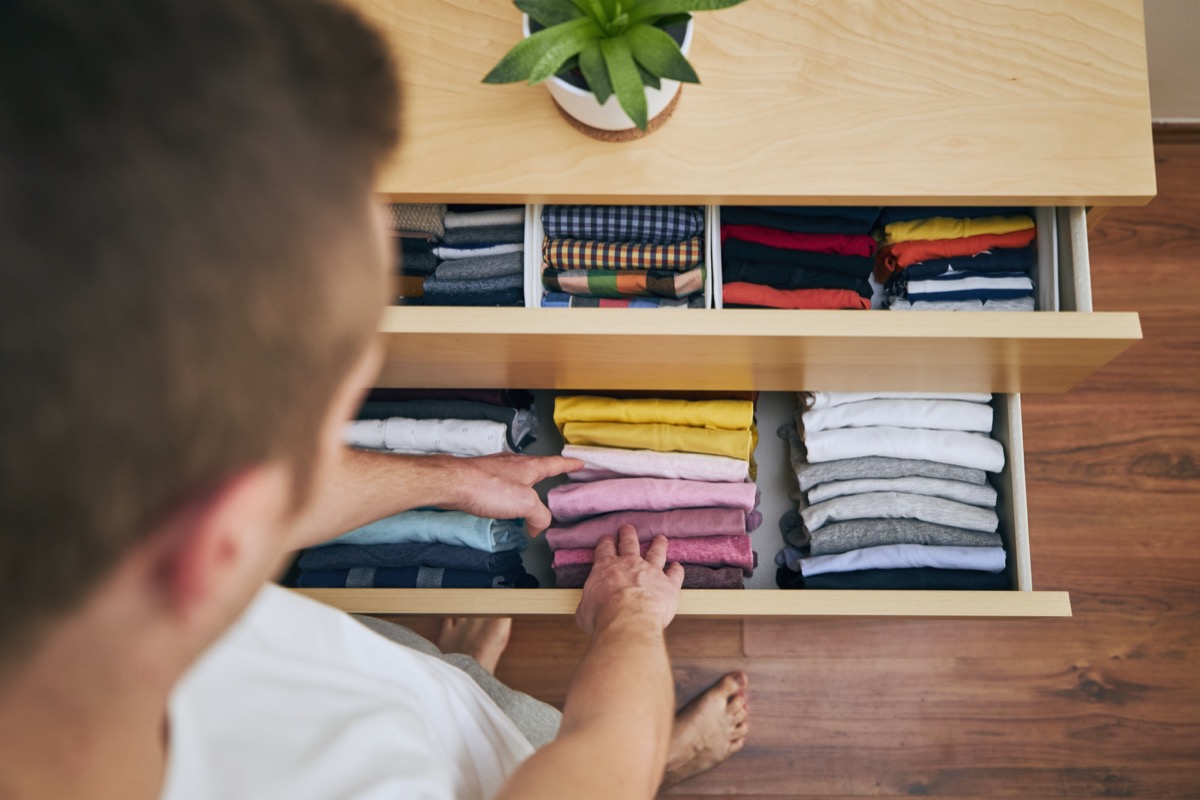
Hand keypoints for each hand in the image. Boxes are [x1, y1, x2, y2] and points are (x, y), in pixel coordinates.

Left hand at [438, 453, 581, 536]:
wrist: (453, 483)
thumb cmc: (488, 488)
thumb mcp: (525, 504)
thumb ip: (539, 516)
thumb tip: (538, 527)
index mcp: (529, 467)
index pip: (555, 463)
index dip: (569, 464)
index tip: (579, 462)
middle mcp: (513, 464)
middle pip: (536, 467)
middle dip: (546, 472)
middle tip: (555, 475)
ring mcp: (495, 468)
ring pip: (517, 475)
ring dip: (525, 485)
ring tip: (529, 495)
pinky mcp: (480, 476)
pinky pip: (501, 483)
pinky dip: (507, 493)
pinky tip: (502, 502)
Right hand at [575, 525, 683, 636]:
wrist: (628, 622)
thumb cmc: (603, 617)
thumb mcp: (584, 610)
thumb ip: (589, 604)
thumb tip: (587, 609)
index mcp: (606, 567)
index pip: (605, 548)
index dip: (606, 542)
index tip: (608, 539)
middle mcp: (629, 564)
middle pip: (629, 542)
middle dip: (628, 534)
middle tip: (628, 528)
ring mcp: (651, 572)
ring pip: (656, 552)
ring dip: (658, 544)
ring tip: (660, 538)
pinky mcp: (668, 585)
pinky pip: (675, 573)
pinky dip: (677, 569)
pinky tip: (677, 566)